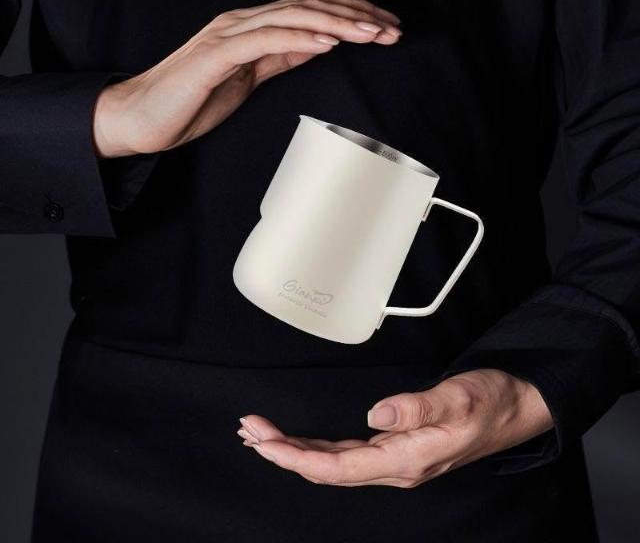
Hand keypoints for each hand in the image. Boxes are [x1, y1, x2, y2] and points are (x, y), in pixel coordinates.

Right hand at [93, 0, 401, 157]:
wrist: (141, 117)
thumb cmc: (191, 101)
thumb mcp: (247, 79)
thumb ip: (277, 59)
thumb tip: (313, 48)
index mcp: (253, 29)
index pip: (312, 12)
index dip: (352, 16)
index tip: (386, 29)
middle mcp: (243, 22)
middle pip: (311, 6)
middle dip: (357, 15)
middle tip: (393, 29)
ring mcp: (228, 34)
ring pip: (293, 16)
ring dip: (337, 23)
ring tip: (372, 32)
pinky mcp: (215, 55)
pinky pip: (264, 39)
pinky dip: (299, 38)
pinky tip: (327, 43)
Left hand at [236, 369, 553, 487]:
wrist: (515, 406)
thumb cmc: (490, 402)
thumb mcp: (458, 399)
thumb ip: (417, 407)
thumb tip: (375, 414)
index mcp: (407, 459)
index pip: (338, 467)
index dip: (295, 457)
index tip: (264, 440)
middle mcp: (396, 465)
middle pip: (327, 469)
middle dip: (284, 453)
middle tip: (249, 431)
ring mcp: (396, 459)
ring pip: (334, 463)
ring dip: (296, 451)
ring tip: (263, 436)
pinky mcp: (397, 447)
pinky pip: (347, 455)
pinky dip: (318, 448)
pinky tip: (303, 443)